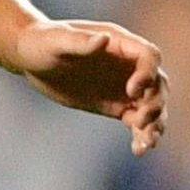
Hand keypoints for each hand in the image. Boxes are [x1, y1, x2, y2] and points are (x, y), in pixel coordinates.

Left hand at [12, 17, 166, 153]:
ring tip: (147, 143)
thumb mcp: (57, 40)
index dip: (147, 73)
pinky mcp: (116, 105)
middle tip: (141, 121)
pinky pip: (137, 120)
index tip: (131, 91)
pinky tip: (139, 150)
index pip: (148, 56)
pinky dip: (141, 134)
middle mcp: (128, 65)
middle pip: (158, 82)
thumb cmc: (42, 41)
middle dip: (155, 102)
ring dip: (155, 123)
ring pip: (152, 105)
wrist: (31, 57)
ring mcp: (124, 86)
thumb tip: (103, 39)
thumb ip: (80, 41)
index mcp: (119, 43)